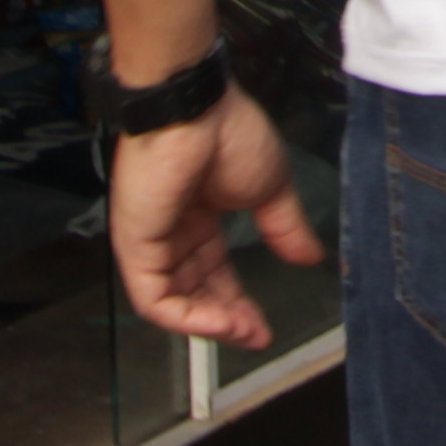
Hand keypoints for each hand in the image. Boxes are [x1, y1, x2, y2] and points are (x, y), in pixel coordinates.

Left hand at [109, 84, 325, 347]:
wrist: (197, 109)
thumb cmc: (227, 132)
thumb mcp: (270, 189)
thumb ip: (286, 228)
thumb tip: (311, 257)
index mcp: (198, 216)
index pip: (214, 272)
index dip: (238, 302)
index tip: (263, 326)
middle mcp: (170, 231)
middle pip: (194, 291)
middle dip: (226, 319)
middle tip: (255, 336)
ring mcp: (148, 239)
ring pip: (173, 301)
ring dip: (209, 323)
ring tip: (242, 332)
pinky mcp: (135, 245)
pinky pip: (155, 297)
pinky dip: (187, 317)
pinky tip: (220, 322)